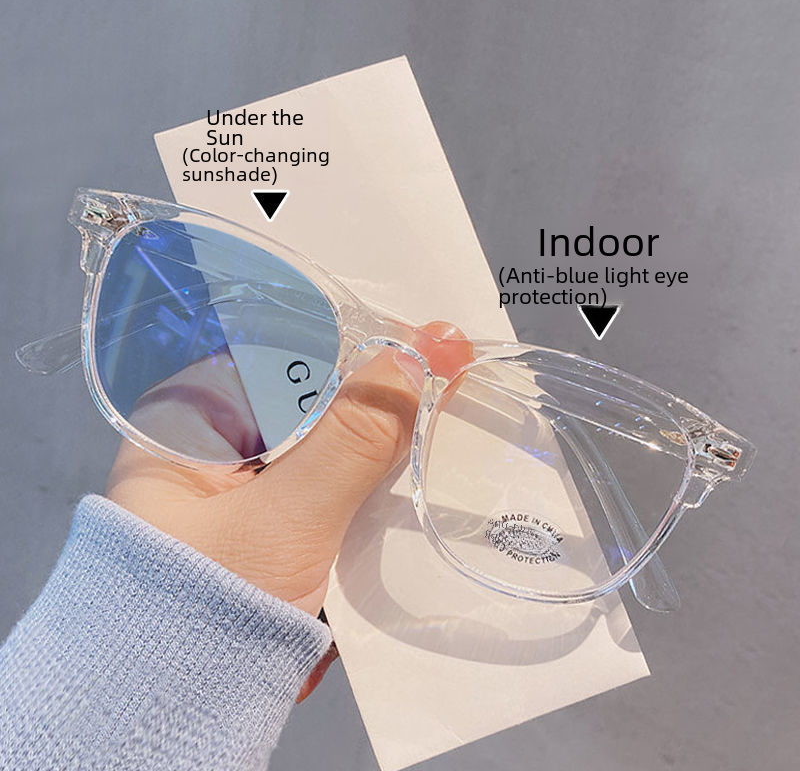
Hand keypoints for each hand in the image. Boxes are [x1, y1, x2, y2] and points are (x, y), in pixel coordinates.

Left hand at [105, 321, 470, 698]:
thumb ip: (350, 440)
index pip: (278, 350)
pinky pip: (328, 482)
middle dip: (376, 394)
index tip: (424, 342)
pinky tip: (407, 474)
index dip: (354, 341)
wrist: (177, 715)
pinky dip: (367, 483)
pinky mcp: (270, 521)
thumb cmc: (203, 611)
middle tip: (447, 372)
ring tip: (438, 416)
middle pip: (309, 394)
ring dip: (378, 442)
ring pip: (326, 439)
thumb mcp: (285, 521)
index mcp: (188, 420)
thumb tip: (410, 360)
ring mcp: (242, 484)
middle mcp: (211, 442)